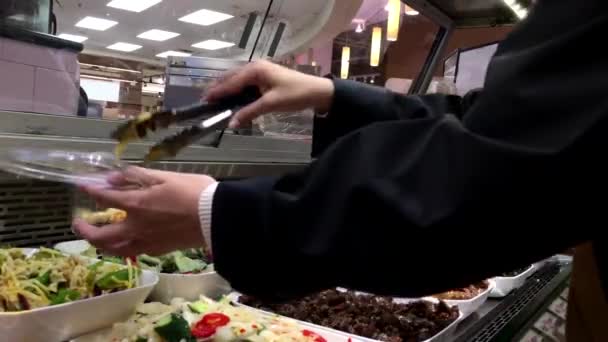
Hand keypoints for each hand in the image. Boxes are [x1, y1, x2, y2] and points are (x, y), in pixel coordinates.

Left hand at [72, 167, 214, 255]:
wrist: (215, 217)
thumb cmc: (194, 192)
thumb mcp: (165, 176)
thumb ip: (137, 176)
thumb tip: (113, 177)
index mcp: (136, 204)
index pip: (105, 198)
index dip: (91, 190)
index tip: (82, 186)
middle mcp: (136, 227)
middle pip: (101, 235)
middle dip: (85, 230)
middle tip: (77, 224)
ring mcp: (146, 241)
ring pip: (114, 249)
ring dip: (100, 244)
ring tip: (95, 239)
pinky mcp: (158, 250)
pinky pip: (132, 252)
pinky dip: (121, 249)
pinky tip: (123, 244)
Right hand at [205, 60, 334, 127]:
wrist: (317, 91)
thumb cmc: (295, 94)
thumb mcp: (271, 104)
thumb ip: (250, 112)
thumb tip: (232, 122)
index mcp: (255, 70)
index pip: (231, 82)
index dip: (217, 92)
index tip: (204, 100)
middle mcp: (255, 67)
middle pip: (231, 78)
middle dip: (219, 89)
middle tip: (206, 101)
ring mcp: (261, 71)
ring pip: (238, 80)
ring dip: (228, 90)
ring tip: (217, 101)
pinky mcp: (265, 77)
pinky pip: (246, 83)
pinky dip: (238, 90)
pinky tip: (234, 99)